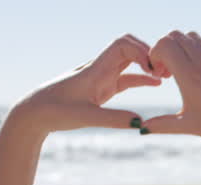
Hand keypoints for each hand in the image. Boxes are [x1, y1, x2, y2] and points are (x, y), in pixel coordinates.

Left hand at [9, 35, 160, 135]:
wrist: (34, 114)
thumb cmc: (54, 112)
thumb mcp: (85, 117)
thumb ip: (114, 119)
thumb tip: (140, 123)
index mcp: (96, 69)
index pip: (123, 45)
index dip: (142, 52)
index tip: (154, 70)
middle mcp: (100, 68)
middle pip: (129, 46)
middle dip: (149, 53)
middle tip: (166, 70)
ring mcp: (101, 76)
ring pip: (129, 60)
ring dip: (147, 64)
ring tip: (167, 75)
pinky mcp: (101, 87)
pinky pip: (126, 77)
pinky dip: (142, 77)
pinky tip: (155, 83)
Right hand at [143, 31, 200, 140]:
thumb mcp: (188, 124)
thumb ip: (162, 124)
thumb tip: (142, 128)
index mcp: (189, 75)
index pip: (164, 44)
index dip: (155, 54)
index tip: (158, 73)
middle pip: (174, 36)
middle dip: (165, 49)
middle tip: (167, 71)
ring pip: (190, 36)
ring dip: (180, 46)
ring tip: (181, 69)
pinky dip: (195, 50)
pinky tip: (197, 71)